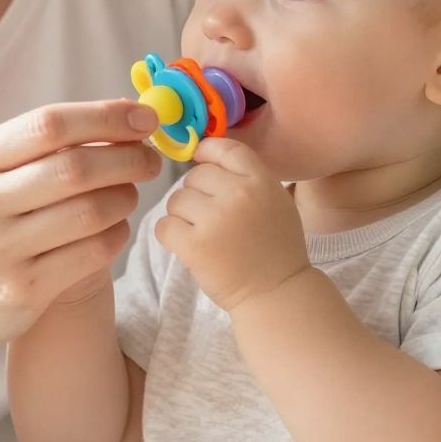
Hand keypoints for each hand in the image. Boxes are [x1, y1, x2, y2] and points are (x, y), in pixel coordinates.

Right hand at [0, 101, 160, 357]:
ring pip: (91, 211)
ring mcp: (0, 251)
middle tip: (149, 159)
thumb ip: (39, 145)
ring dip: (125, 198)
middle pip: (76, 167)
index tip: (145, 118)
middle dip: (127, 158)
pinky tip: (114, 229)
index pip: (49, 125)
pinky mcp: (24, 291)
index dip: (106, 116)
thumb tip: (123, 114)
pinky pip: (93, 253)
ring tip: (128, 195)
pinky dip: (116, 235)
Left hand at [155, 134, 309, 310]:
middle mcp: (238, 195)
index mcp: (261, 181)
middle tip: (212, 219)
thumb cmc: (276, 247)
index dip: (207, 152)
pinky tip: (189, 246)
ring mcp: (215, 220)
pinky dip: (171, 236)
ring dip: (183, 216)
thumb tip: (203, 151)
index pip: (225, 148)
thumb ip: (247, 176)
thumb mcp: (275, 200)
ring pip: (176, 200)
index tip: (202, 161)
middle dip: (197, 194)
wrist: (276, 293)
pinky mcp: (194, 246)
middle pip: (195, 176)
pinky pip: (164, 226)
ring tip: (203, 234)